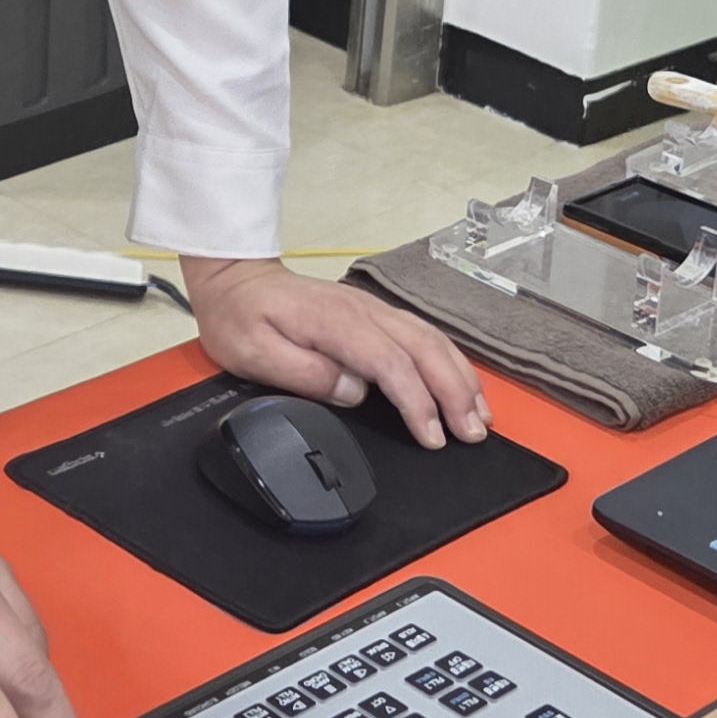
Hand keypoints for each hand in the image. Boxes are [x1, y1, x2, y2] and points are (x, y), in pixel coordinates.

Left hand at [179, 256, 488, 445]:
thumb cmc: (242, 317)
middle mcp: (364, 312)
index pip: (391, 364)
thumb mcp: (254, 352)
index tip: (433, 436)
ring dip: (460, 378)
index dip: (417, 402)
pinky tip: (461, 383)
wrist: (236, 280)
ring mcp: (374, 310)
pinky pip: (424, 336)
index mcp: (336, 322)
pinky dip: (449, 362)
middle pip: (425, 351)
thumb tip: (352, 391)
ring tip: (479, 415)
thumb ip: (304, 373)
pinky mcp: (376, 315)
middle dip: (455, 394)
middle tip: (473, 434)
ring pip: (432, 341)